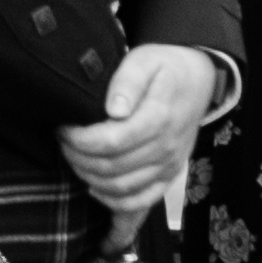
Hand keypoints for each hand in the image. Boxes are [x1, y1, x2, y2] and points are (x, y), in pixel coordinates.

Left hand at [57, 42, 220, 224]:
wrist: (198, 79)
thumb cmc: (165, 68)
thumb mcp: (145, 61)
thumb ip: (128, 82)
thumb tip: (114, 109)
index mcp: (158, 118)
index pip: (110, 142)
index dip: (80, 140)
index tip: (64, 129)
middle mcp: (166, 147)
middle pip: (111, 167)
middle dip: (78, 158)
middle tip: (63, 142)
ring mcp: (169, 165)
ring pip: (121, 188)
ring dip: (90, 178)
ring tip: (74, 157)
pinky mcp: (170, 175)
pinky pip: (142, 200)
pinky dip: (115, 202)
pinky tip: (95, 188)